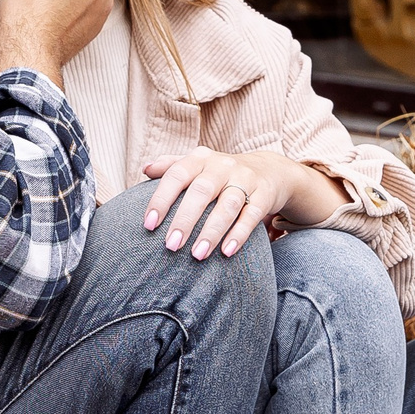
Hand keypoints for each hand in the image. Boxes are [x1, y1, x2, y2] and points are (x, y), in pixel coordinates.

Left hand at [140, 149, 345, 258]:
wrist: (269, 170)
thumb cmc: (221, 173)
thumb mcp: (198, 164)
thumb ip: (171, 165)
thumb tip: (145, 169)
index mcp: (200, 158)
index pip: (177, 175)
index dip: (162, 199)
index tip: (149, 225)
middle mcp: (222, 166)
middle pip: (201, 191)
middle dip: (185, 219)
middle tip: (171, 246)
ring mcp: (245, 179)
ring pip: (228, 205)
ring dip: (212, 231)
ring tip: (197, 255)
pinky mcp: (264, 195)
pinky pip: (252, 215)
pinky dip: (239, 234)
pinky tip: (227, 252)